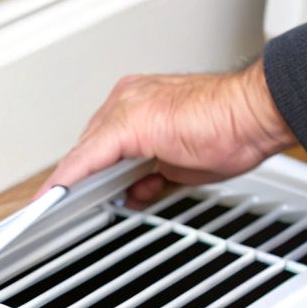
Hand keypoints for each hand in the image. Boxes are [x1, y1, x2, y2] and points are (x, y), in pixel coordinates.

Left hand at [38, 59, 294, 206]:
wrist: (252, 114)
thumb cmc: (232, 130)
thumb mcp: (182, 165)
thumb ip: (154, 175)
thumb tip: (138, 191)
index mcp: (141, 102)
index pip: (104, 141)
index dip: (88, 169)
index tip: (76, 191)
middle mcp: (129, 99)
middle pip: (90, 146)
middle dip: (81, 180)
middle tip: (67, 207)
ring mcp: (126, 109)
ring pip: (85, 152)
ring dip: (72, 183)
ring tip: (56, 208)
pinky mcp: (126, 124)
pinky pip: (87, 157)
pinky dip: (68, 179)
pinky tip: (53, 197)